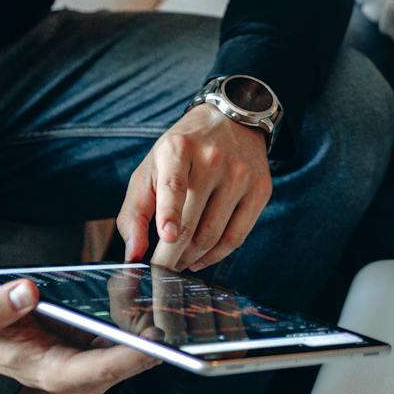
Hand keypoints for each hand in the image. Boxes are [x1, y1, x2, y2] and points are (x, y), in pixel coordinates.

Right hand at [0, 278, 157, 393]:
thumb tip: (26, 291)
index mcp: (51, 373)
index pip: (98, 372)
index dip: (129, 358)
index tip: (156, 342)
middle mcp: (76, 376)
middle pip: (125, 364)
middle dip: (153, 340)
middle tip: (176, 308)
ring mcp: (89, 364)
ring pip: (132, 349)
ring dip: (151, 325)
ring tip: (162, 292)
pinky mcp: (95, 349)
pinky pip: (127, 336)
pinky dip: (139, 317)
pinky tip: (145, 290)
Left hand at [115, 103, 271, 271]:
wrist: (231, 120)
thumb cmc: (182, 152)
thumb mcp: (150, 169)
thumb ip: (135, 212)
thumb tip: (132, 254)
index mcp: (179, 148)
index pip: (175, 184)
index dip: (170, 212)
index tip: (167, 236)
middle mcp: (213, 159)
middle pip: (192, 221)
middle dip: (170, 257)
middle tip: (157, 273)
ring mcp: (240, 175)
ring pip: (213, 235)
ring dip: (190, 259)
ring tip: (176, 263)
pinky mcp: (260, 190)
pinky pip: (236, 238)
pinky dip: (214, 256)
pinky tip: (199, 259)